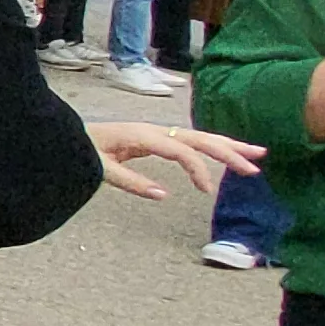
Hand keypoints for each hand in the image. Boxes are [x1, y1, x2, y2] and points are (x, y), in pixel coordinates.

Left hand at [85, 120, 260, 199]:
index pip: (180, 150)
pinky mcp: (156, 137)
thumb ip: (130, 181)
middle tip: (254, 167)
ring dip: (228, 146)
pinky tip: (229, 153)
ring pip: (199, 137)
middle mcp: (154, 130)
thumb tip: (164, 195)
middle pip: (198, 138)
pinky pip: (190, 141)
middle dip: (228, 151)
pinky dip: (213, 146)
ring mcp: (156, 132)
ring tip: (258, 153)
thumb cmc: (80, 149)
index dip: (197, 169)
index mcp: (142, 136)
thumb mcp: (98, 167)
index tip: (207, 191)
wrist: (66, 134)